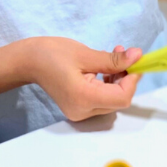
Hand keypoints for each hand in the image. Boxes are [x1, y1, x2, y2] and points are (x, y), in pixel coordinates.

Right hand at [22, 37, 142, 120]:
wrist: (28, 62)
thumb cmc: (52, 54)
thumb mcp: (85, 54)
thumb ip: (113, 59)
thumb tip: (138, 56)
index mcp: (83, 98)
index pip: (121, 97)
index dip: (132, 80)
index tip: (135, 61)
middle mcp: (82, 111)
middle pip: (118, 100)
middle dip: (126, 78)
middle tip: (125, 54)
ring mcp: (80, 112)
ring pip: (112, 100)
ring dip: (118, 79)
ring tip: (114, 55)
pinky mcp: (78, 108)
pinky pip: (102, 98)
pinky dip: (108, 83)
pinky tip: (105, 66)